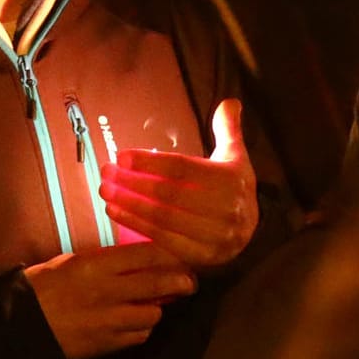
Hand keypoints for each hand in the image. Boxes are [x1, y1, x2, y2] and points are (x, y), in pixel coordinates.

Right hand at [24, 243, 195, 358]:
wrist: (19, 325)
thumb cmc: (44, 286)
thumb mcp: (74, 262)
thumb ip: (108, 261)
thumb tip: (142, 262)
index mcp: (96, 265)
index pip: (147, 255)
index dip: (170, 255)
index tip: (182, 257)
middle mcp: (107, 291)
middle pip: (158, 284)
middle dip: (180, 282)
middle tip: (190, 282)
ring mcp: (109, 321)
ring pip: (153, 314)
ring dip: (157, 308)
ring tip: (152, 305)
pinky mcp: (107, 344)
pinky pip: (139, 336)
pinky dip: (142, 329)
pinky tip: (135, 323)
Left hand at [99, 100, 258, 269]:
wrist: (253, 231)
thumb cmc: (233, 188)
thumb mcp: (237, 156)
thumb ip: (229, 129)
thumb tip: (229, 102)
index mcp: (229, 180)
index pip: (182, 169)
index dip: (150, 162)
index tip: (122, 156)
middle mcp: (224, 208)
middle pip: (168, 194)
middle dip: (132, 183)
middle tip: (106, 173)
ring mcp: (213, 235)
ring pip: (163, 219)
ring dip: (129, 205)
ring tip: (106, 192)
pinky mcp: (201, 256)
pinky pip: (163, 240)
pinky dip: (137, 226)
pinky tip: (116, 213)